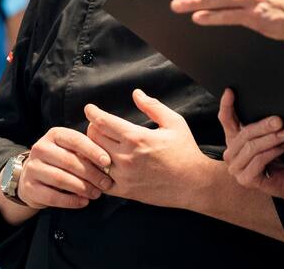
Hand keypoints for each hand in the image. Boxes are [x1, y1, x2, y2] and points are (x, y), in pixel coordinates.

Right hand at [16, 127, 113, 209]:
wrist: (31, 175)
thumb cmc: (60, 161)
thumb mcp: (70, 149)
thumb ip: (85, 151)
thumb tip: (107, 161)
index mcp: (54, 135)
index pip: (75, 140)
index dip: (93, 151)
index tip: (107, 161)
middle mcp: (40, 148)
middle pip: (69, 161)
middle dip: (91, 173)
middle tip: (106, 183)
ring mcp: (32, 168)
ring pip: (61, 179)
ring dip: (82, 188)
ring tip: (96, 193)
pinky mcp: (29, 187)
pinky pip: (53, 197)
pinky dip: (71, 201)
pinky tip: (83, 202)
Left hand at [84, 89, 211, 208]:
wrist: (194, 183)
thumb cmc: (186, 151)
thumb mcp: (174, 123)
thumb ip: (153, 106)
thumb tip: (136, 93)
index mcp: (137, 137)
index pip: (103, 122)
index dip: (93, 113)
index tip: (89, 109)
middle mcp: (126, 156)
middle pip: (94, 138)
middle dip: (93, 128)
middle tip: (98, 126)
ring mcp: (124, 176)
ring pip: (94, 159)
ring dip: (93, 149)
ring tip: (97, 144)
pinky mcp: (125, 191)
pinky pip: (99, 180)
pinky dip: (97, 171)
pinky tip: (101, 165)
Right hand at [219, 89, 283, 209]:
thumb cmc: (280, 157)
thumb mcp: (269, 137)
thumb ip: (262, 126)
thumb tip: (269, 109)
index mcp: (233, 140)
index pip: (226, 120)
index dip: (226, 105)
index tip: (230, 91)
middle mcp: (231, 154)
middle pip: (244, 134)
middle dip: (263, 126)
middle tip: (279, 120)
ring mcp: (236, 168)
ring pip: (252, 147)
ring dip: (271, 139)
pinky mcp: (246, 179)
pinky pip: (259, 160)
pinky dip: (273, 152)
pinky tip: (283, 146)